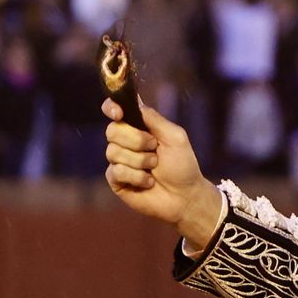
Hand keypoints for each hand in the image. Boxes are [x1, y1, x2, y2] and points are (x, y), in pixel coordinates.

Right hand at [103, 98, 222, 242]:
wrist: (185, 196)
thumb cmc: (183, 165)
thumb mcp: (174, 136)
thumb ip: (154, 118)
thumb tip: (134, 101)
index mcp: (138, 127)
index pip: (115, 110)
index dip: (112, 108)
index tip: (118, 114)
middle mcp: (125, 141)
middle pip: (112, 130)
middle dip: (136, 140)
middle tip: (154, 148)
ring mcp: (119, 161)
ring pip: (113, 152)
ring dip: (140, 161)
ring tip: (154, 169)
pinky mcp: (117, 180)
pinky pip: (116, 171)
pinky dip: (137, 177)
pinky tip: (148, 182)